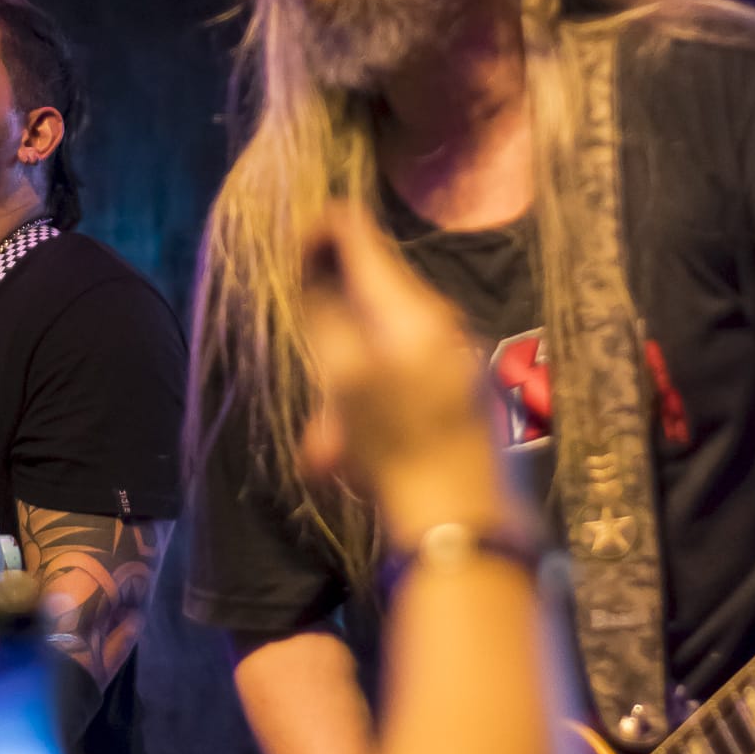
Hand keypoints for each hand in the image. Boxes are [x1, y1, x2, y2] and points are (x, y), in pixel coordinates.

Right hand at [299, 203, 517, 552]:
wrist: (464, 523)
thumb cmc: (396, 449)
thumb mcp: (344, 380)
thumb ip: (324, 315)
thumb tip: (309, 261)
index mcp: (414, 310)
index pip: (361, 238)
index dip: (320, 230)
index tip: (290, 248)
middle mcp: (442, 322)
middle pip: (373, 290)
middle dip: (329, 321)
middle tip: (308, 371)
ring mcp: (457, 356)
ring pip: (383, 340)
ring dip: (347, 377)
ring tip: (330, 442)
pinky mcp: (463, 390)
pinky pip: (404, 374)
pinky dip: (372, 400)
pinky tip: (356, 452)